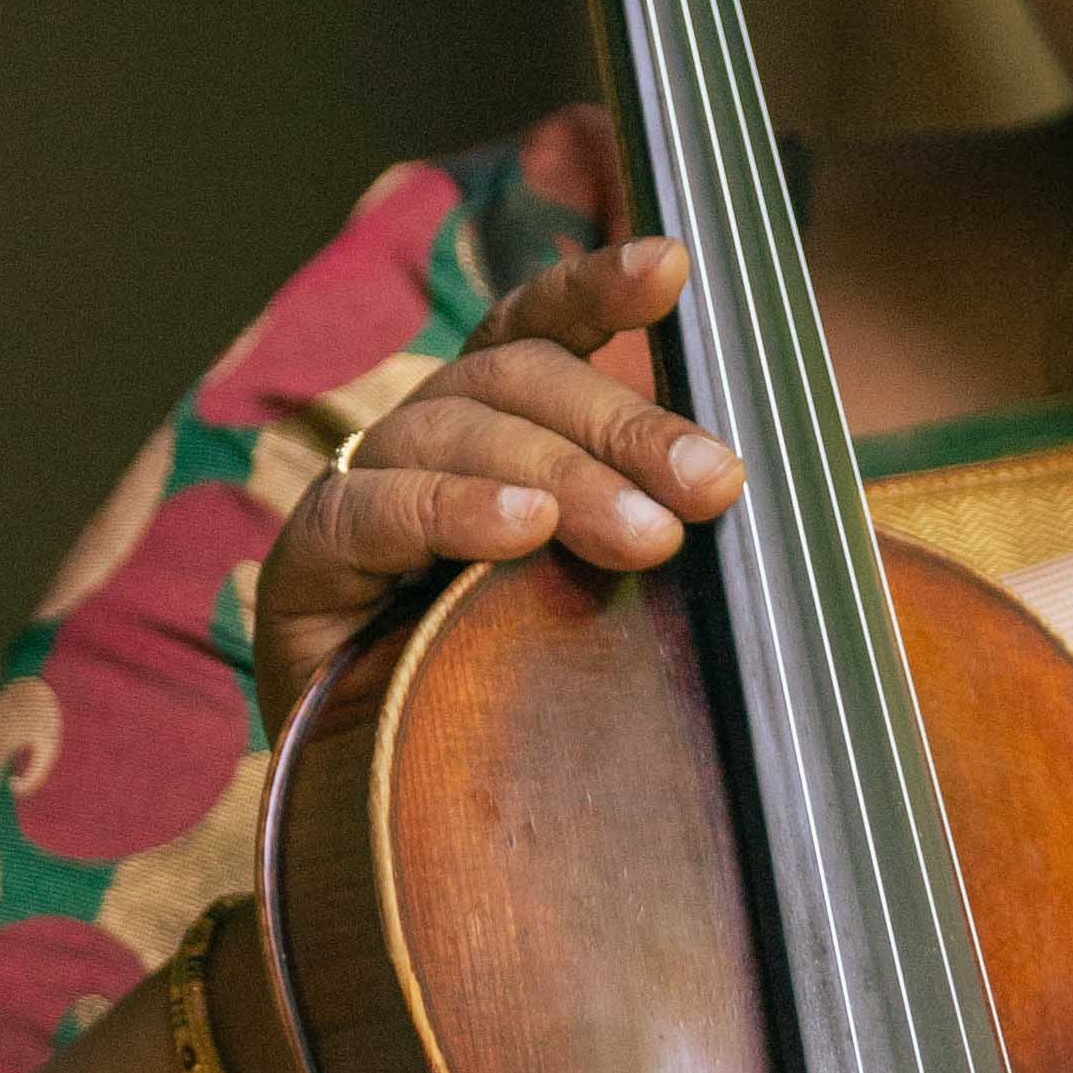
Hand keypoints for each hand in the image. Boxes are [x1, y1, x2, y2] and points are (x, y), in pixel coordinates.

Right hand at [255, 238, 741, 712]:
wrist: (385, 806)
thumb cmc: (509, 693)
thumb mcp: (604, 603)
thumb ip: (657, 540)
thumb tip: (766, 508)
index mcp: (492, 428)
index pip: (536, 332)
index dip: (595, 290)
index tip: (671, 267)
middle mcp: (421, 439)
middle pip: (514, 380)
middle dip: (622, 424)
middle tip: (710, 483)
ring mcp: (357, 492)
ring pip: (454, 433)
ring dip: (560, 477)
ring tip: (643, 537)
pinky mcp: (306, 565)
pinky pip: (371, 510)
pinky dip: (452, 509)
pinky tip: (519, 530)